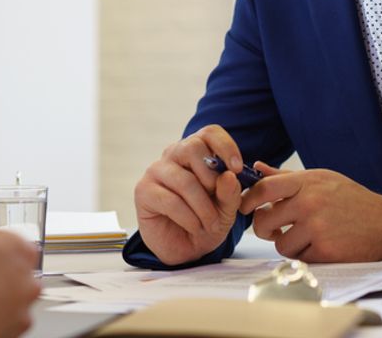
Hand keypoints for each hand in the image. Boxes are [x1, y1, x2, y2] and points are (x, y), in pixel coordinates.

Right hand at [133, 125, 244, 265]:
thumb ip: (230, 193)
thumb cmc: (206, 221)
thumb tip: (228, 176)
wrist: (185, 249)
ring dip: (203, 207)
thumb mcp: (227, 210)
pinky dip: (189, 218)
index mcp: (196, 152)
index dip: (225, 146)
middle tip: (218, 201)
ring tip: (210, 224)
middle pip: (192, 148)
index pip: (209, 133)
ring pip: (184, 180)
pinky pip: (171, 201)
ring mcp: (156, 171)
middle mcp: (173, 155)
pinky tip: (195, 227)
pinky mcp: (143, 190)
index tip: (237, 169)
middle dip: (211, 178)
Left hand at [238, 163, 381, 261]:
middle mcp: (310, 202)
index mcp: (307, 182)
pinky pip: (299, 258)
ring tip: (304, 237)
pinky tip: (320, 246)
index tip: (245, 208)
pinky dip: (306, 256)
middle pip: (264, 220)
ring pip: (280, 244)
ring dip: (288, 245)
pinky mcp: (326, 251)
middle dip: (264, 228)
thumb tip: (258, 168)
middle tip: (273, 230)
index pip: (264, 188)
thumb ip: (287, 177)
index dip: (248, 199)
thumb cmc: (353, 200)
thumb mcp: (322, 179)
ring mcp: (318, 227)